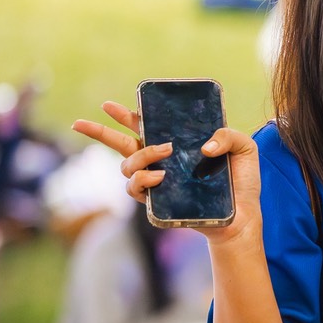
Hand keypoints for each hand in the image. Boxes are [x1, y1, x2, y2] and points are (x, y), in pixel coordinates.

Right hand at [71, 100, 262, 246]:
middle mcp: (160, 163)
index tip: (108, 105)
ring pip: (127, 166)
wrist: (243, 216)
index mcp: (176, 146)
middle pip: (120, 145)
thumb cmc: (240, 182)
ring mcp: (156, 184)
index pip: (144, 127)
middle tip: (79, 123)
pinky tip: (160, 177)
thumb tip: (204, 145)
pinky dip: (143, 180)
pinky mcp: (157, 204)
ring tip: (166, 151)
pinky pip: (135, 190)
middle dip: (97, 133)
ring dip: (141, 155)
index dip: (126, 115)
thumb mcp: (244, 149)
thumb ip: (229, 135)